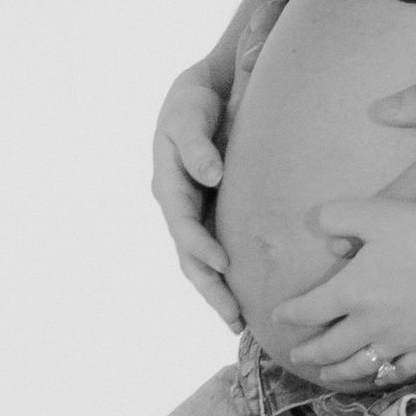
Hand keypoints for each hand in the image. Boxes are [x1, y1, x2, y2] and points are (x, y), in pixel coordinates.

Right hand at [151, 68, 241, 332]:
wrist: (202, 93)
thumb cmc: (194, 103)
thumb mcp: (189, 117)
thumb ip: (197, 146)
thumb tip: (211, 176)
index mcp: (168, 186)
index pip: (183, 225)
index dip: (201, 247)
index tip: (224, 265)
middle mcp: (179, 207)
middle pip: (190, 257)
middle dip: (210, 289)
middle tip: (234, 318)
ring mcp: (194, 213)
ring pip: (202, 263)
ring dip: (217, 293)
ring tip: (239, 323)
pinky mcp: (212, 214)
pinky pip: (217, 251)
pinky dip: (226, 277)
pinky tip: (246, 298)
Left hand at [272, 196, 415, 382]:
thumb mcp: (374, 212)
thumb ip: (337, 216)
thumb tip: (314, 225)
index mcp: (352, 291)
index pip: (310, 309)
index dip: (290, 314)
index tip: (279, 316)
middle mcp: (370, 324)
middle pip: (330, 347)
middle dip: (309, 352)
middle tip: (296, 355)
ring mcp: (400, 340)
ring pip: (361, 365)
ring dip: (339, 371)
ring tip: (327, 373)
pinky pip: (401, 369)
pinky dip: (385, 376)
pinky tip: (379, 376)